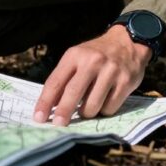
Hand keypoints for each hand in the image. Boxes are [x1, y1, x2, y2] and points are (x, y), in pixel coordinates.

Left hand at [33, 25, 152, 125]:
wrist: (127, 41)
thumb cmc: (96, 53)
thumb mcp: (77, 57)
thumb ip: (64, 78)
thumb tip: (50, 105)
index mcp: (75, 55)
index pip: (55, 82)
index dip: (45, 102)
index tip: (38, 117)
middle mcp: (92, 61)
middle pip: (73, 93)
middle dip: (63, 112)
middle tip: (58, 125)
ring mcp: (110, 71)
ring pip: (92, 105)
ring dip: (87, 113)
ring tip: (87, 108)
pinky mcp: (125, 82)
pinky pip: (109, 108)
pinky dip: (104, 111)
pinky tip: (104, 102)